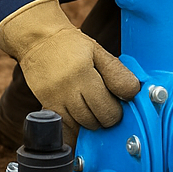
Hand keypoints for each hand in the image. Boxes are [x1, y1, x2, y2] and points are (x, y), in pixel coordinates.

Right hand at [0, 0, 139, 136]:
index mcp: (84, 70)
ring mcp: (55, 99)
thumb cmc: (71, 46)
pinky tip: (79, 122)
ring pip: (83, 125)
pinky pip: (64, 129)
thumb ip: (116, 72)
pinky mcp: (45, 106)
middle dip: (109, 115)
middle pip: (99, 116)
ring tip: (93, 108)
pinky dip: (75, 130)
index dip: (123, 101)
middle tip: (108, 105)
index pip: (112, 99)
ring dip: (93, 122)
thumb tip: (134, 92)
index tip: (122, 97)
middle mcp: (69, 86)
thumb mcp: (97, 51)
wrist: (38, 41)